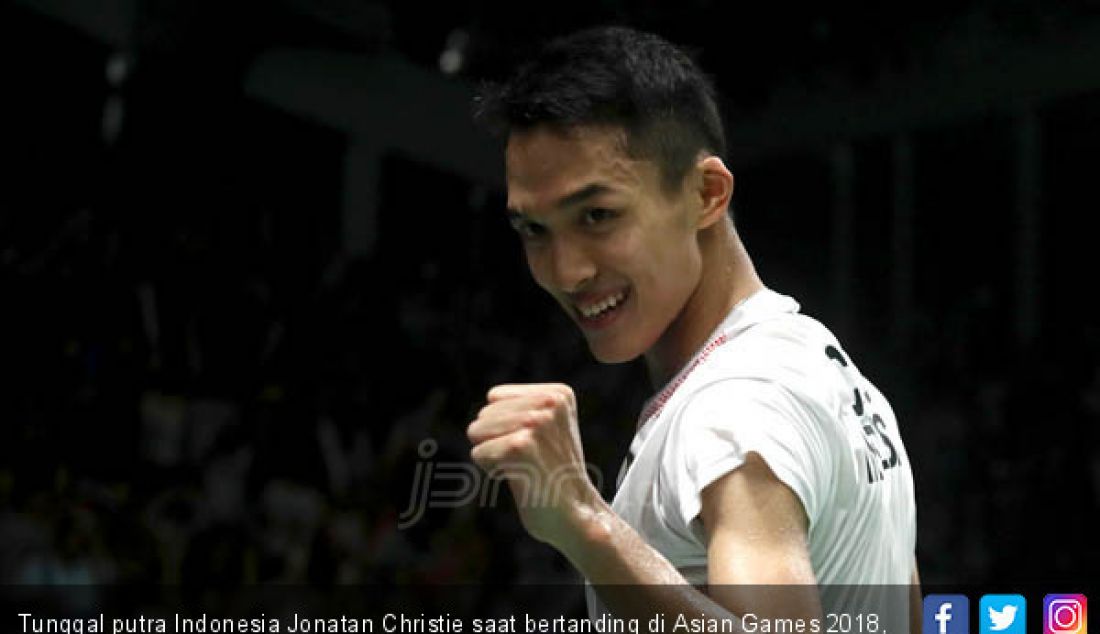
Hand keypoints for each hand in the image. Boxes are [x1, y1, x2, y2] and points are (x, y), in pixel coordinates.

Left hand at [467, 383, 601, 548]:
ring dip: (494, 455)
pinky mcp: (519, 446)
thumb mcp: (550, 428)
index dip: (504, 425)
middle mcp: (549, 403)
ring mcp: (535, 423)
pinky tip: (521, 479)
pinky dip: (493, 471)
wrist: (577, 515)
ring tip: (525, 467)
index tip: (533, 446)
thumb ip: (524, 407)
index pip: (495, 397)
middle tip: (530, 460)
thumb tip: (488, 401)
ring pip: (477, 432)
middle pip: (484, 415)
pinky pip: (478, 453)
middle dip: (496, 440)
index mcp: (558, 394)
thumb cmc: (556, 475)